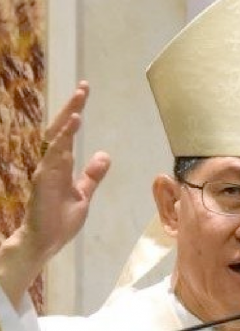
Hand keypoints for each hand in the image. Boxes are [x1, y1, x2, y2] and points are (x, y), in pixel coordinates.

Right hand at [0, 81, 109, 307]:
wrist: (46, 242)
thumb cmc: (61, 220)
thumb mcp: (83, 194)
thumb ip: (92, 175)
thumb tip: (104, 154)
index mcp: (61, 166)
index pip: (68, 134)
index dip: (75, 114)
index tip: (84, 94)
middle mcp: (52, 163)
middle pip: (60, 129)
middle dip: (72, 107)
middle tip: (84, 88)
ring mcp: (47, 170)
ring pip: (56, 138)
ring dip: (69, 118)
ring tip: (80, 100)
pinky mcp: (44, 180)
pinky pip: (54, 154)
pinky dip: (64, 138)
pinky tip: (73, 123)